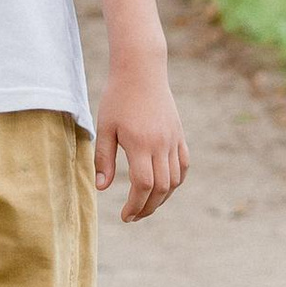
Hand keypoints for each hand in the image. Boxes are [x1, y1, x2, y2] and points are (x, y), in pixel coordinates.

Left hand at [97, 53, 188, 221]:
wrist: (141, 70)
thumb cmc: (117, 97)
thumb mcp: (105, 126)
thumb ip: (104, 158)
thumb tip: (102, 188)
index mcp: (140, 143)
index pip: (143, 185)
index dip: (136, 205)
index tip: (125, 216)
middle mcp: (161, 144)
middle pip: (162, 188)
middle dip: (148, 207)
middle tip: (134, 216)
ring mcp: (173, 140)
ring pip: (175, 180)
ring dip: (162, 198)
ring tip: (146, 205)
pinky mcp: (179, 135)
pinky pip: (183, 166)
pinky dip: (176, 181)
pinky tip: (164, 188)